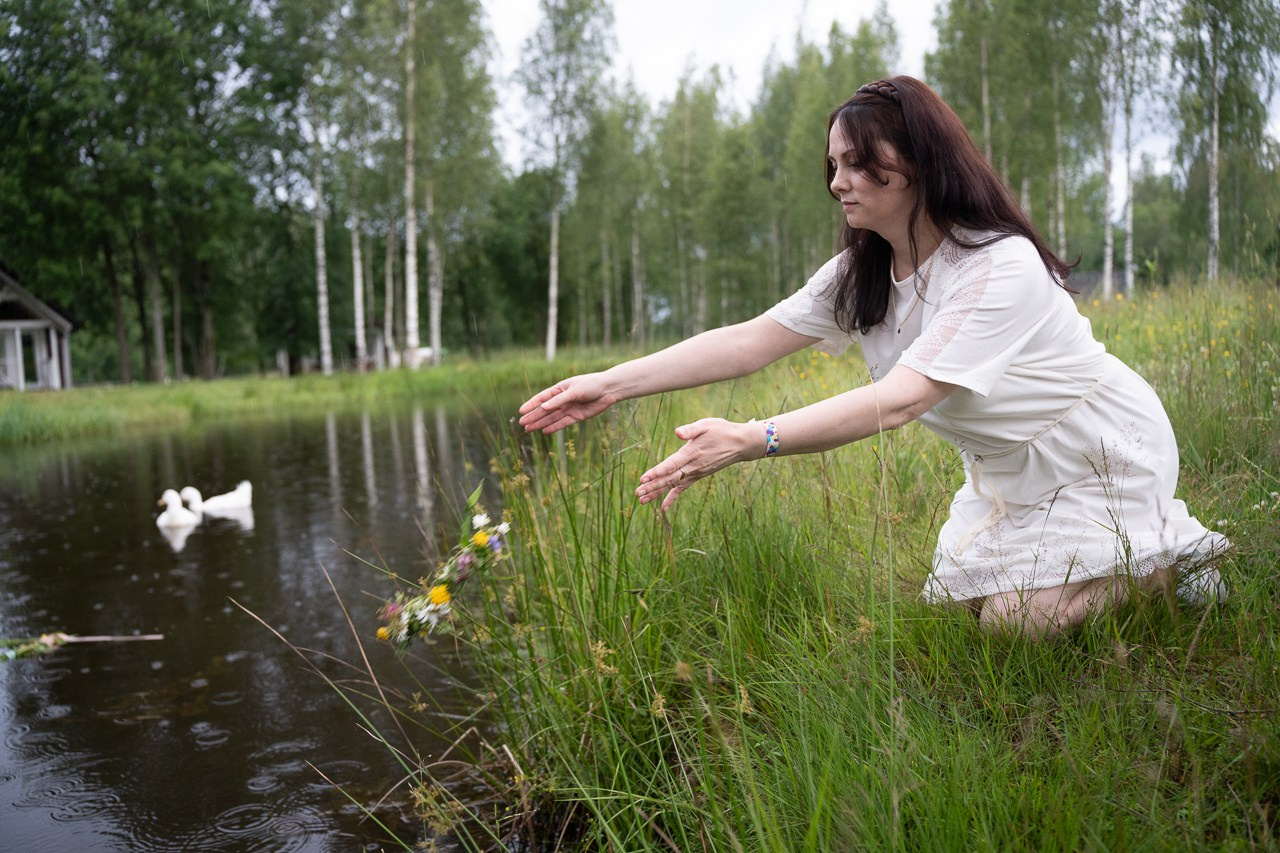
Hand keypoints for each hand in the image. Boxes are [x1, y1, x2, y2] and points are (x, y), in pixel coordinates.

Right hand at [518, 373, 616, 433]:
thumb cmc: (592, 384)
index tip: (521, 411)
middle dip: (533, 416)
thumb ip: (560, 400)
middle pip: (545, 410)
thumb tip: (544, 407)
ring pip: (552, 418)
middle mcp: (563, 400)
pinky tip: (544, 431)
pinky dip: (554, 427)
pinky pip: (563, 423)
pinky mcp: (577, 416)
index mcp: (560, 389)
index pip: (542, 398)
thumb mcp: (574, 391)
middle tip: (522, 423)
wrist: (609, 390)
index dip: (532, 404)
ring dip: (541, 423)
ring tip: (529, 429)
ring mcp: (569, 408)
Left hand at [636, 418, 754, 511]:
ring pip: (673, 485)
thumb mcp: (706, 424)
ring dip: (657, 492)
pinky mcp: (698, 475)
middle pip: (669, 478)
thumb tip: (677, 432)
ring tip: (642, 501)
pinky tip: (663, 507)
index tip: (643, 479)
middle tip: (637, 494)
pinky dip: (672, 497)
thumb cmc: (722, 431)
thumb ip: (691, 429)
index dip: (657, 472)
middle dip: (652, 486)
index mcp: (692, 453)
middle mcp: (693, 466)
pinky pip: (683, 488)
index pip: (671, 465)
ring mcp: (696, 473)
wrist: (740, 444)